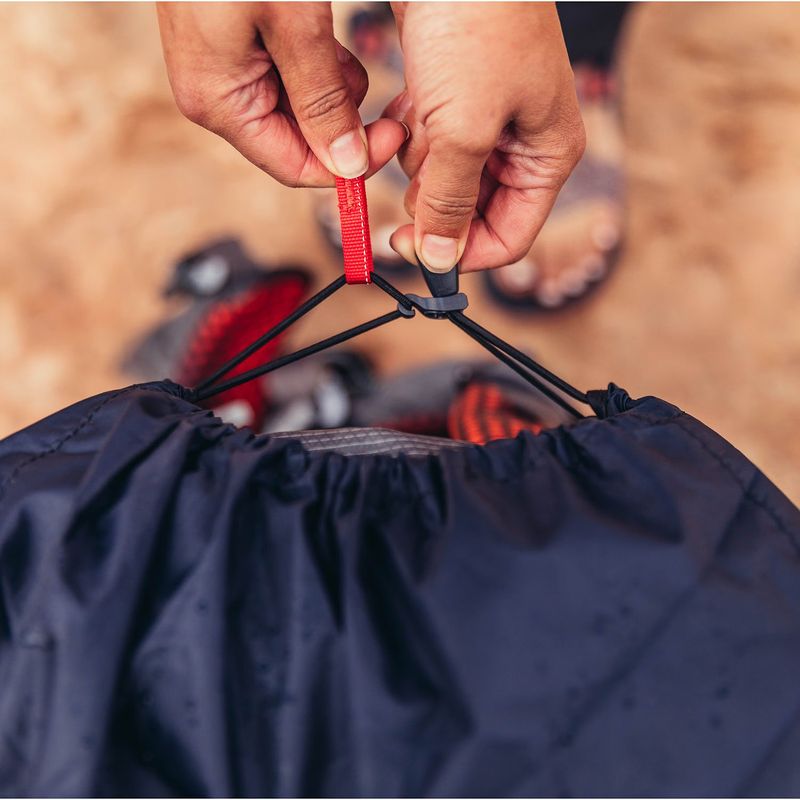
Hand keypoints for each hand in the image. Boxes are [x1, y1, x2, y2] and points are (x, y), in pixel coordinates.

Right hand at [157, 2, 406, 186]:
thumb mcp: (295, 24)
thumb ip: (323, 101)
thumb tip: (349, 166)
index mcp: (219, 103)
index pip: (293, 166)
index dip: (348, 164)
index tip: (394, 136)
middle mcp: (214, 96)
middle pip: (295, 141)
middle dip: (342, 123)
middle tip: (383, 95)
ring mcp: (221, 69)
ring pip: (295, 109)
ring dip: (332, 93)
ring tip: (344, 51)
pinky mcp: (234, 44)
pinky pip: (284, 75)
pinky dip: (316, 66)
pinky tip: (328, 39)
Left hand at [385, 2, 585, 272]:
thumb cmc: (477, 24)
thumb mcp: (464, 129)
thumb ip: (450, 200)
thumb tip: (440, 259)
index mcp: (546, 157)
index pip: (508, 238)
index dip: (461, 253)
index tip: (414, 251)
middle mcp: (522, 144)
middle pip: (473, 210)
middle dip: (436, 199)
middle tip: (412, 176)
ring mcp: (488, 119)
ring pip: (444, 178)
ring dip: (421, 161)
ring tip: (423, 116)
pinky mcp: (456, 97)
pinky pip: (428, 142)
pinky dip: (412, 131)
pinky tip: (413, 99)